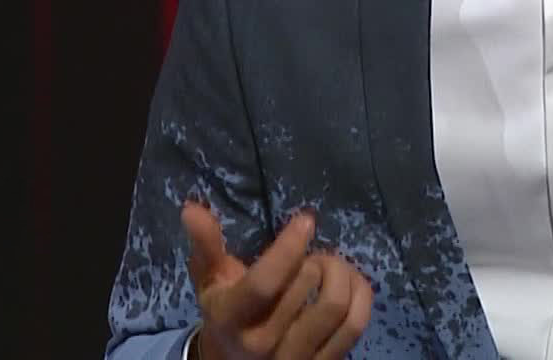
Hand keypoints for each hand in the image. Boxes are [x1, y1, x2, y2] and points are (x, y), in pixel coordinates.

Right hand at [182, 202, 373, 359]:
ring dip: (340, 273)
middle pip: (305, 286)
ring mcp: (296, 359)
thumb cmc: (226, 310)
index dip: (288, 248)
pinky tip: (350, 281)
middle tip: (310, 253)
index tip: (305, 221)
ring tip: (329, 267)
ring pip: (335, 306)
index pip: (264, 284)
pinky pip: (356, 325)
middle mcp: (262, 346)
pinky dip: (360, 293)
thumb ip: (206, 244)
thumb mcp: (210, 279)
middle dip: (314, 257)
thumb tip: (192, 208)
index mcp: (230, 320)